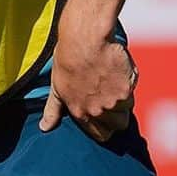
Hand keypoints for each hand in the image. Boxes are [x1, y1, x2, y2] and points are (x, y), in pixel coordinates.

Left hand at [39, 24, 136, 143]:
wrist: (84, 40)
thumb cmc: (67, 61)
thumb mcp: (56, 88)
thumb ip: (53, 111)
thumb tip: (44, 128)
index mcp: (81, 113)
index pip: (101, 135)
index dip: (104, 126)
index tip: (103, 114)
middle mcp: (98, 111)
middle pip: (119, 125)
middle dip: (117, 114)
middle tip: (109, 95)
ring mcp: (114, 101)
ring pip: (127, 108)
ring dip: (122, 97)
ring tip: (109, 79)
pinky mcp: (127, 88)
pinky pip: (132, 90)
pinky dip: (127, 82)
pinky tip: (115, 70)